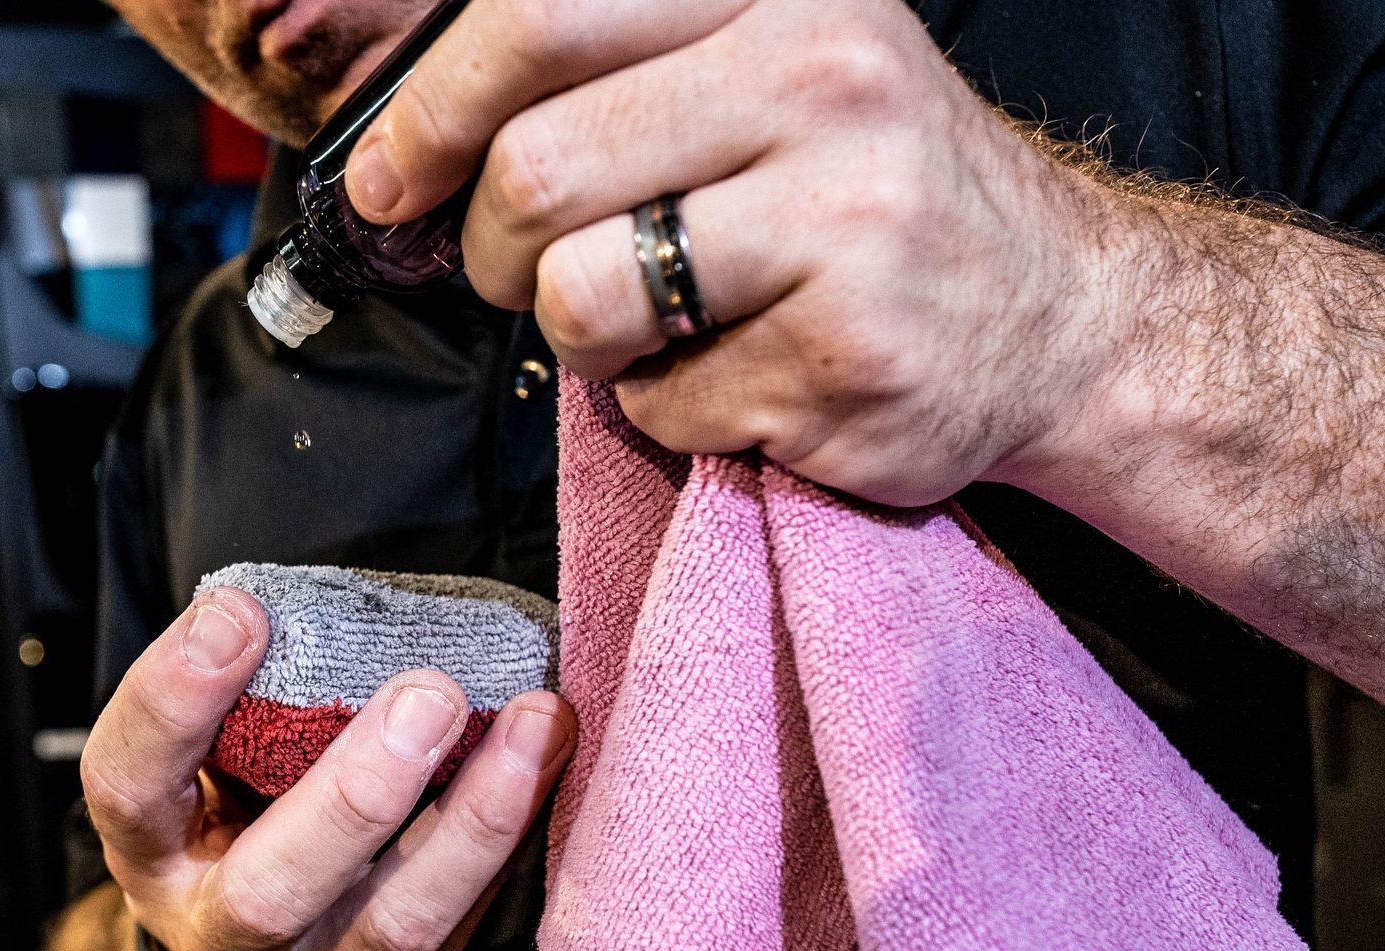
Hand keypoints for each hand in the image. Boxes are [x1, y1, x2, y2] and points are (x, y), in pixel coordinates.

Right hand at [80, 587, 576, 950]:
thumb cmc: (231, 818)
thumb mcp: (198, 766)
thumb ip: (235, 701)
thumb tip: (294, 603)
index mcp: (151, 854)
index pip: (130, 785)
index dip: (175, 701)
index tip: (240, 613)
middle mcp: (219, 934)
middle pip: (272, 889)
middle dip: (357, 793)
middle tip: (430, 695)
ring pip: (398, 921)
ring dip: (476, 820)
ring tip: (537, 723)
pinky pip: (464, 922)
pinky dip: (514, 837)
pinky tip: (554, 758)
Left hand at [343, 0, 1131, 506]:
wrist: (1061, 316)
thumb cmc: (875, 197)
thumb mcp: (776, 68)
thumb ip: (620, 71)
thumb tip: (415, 141)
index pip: (540, 16)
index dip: (429, 110)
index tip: (389, 178)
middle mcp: (823, 82)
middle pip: (535, 172)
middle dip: (493, 250)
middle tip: (521, 274)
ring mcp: (844, 227)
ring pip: (578, 299)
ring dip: (581, 340)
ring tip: (653, 326)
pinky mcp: (845, 362)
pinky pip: (657, 405)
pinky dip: (668, 410)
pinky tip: (743, 376)